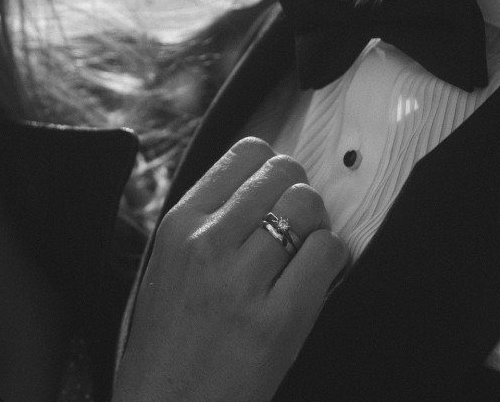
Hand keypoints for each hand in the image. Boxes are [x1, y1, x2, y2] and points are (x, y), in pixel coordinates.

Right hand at [113, 137, 349, 401]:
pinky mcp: (277, 319)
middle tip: (297, 226)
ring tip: (305, 255)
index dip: (272, 168)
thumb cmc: (169, 345)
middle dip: (299, 195)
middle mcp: (207, 243)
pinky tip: (315, 280)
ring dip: (317, 227)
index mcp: (179, 225)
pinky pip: (327, 253)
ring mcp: (242, 281)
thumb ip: (207, 224)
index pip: (245, 154)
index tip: (276, 191)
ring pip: (308, 207)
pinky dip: (332, 261)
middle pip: (284, 173)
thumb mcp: (168, 267)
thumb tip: (261, 187)